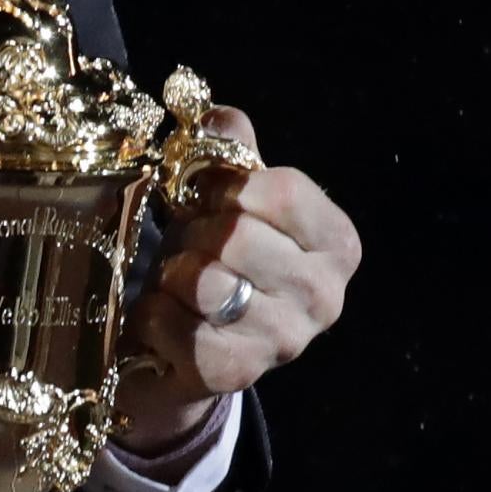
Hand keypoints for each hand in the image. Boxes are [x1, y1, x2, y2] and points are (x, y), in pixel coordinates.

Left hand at [113, 105, 362, 454]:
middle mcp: (325, 297)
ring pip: (204, 282)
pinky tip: (165, 316)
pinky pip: (175, 325)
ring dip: (173, 274)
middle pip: (238, 236)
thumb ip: (230, 148)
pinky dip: (154, 314)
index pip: (280, 191)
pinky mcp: (237, 375)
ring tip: (179, 281)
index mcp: (336, 242)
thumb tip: (214, 116)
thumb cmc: (216, 255)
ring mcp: (285, 341)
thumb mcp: (229, 196)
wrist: (191, 343)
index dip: (230, 188)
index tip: (218, 201)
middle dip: (196, 234)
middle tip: (191, 245)